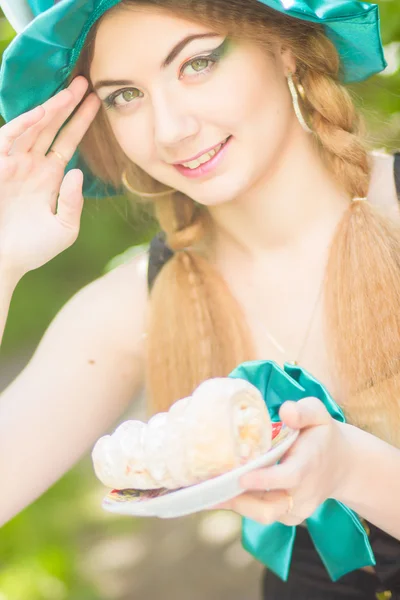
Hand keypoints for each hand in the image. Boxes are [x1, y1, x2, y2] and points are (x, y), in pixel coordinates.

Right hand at [0, 76, 100, 280]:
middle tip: (86, 83)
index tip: (97, 103)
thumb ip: (74, 202)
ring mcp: (13, 164)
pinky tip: (43, 112)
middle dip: (67, 105)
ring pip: (33, 127)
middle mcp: (31, 165)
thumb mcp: (64, 229)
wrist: (2, 262)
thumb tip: (78, 172)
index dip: (80, 123)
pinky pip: (9, 138)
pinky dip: (24, 124)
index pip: (66, 142)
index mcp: (48, 177)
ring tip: (71, 90)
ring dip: (50, 108)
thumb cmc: (31, 249)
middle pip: (52, 128)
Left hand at [211, 397, 350, 524]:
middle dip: (239, 500)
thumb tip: (285, 410)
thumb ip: (304, 411)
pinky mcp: (288, 516)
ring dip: (236, 503)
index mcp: (309, 465)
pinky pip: (262, 514)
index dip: (264, 479)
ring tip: (209, 488)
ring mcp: (296, 509)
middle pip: (269, 507)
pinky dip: (243, 504)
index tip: (241, 476)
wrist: (342, 465)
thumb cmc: (323, 435)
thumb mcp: (319, 414)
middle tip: (210, 485)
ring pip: (263, 515)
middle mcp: (303, 493)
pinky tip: (224, 490)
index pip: (288, 477)